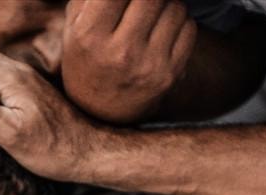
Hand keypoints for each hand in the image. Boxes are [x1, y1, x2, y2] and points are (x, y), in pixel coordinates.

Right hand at [61, 0, 195, 123]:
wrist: (101, 112)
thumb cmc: (89, 54)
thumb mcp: (76, 24)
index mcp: (89, 35)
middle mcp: (119, 53)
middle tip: (145, 3)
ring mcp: (147, 66)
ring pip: (175, 7)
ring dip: (167, 3)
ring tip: (153, 15)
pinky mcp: (169, 76)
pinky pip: (189, 28)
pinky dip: (180, 22)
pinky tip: (164, 32)